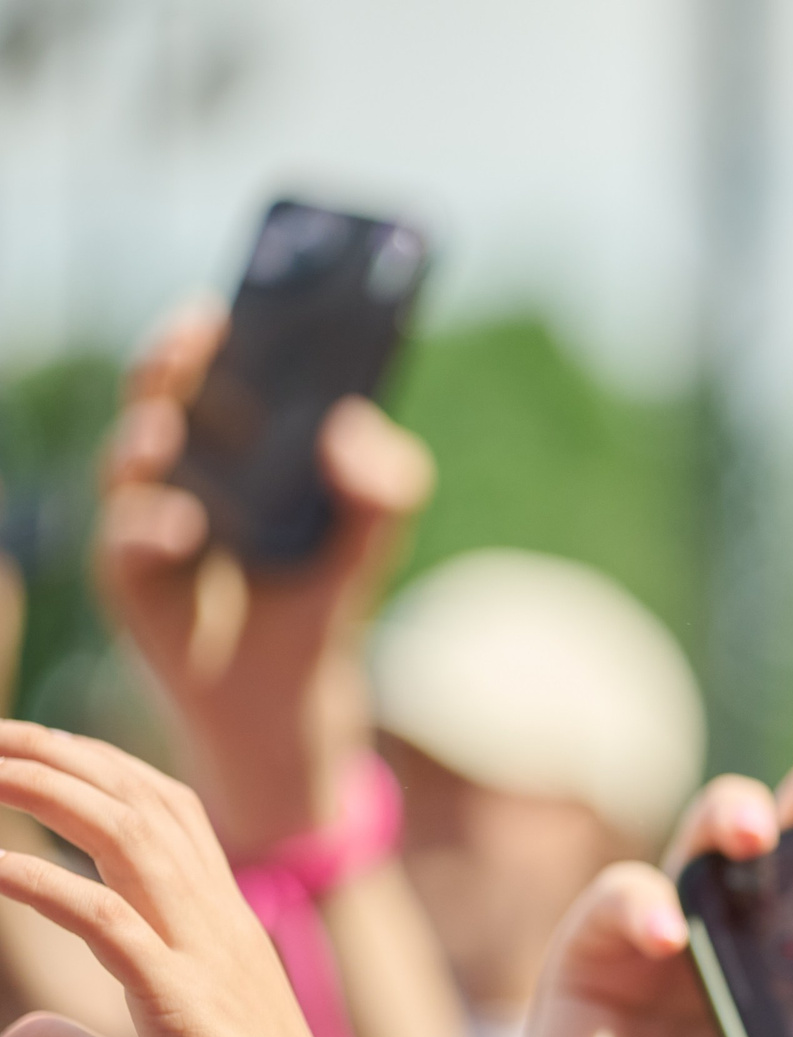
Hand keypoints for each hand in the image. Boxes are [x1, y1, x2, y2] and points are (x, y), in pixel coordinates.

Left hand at [0, 721, 473, 1036]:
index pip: (165, 819)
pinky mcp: (189, 1013)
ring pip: (133, 838)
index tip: (24, 749)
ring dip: (48, 791)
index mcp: (224, 941)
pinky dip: (40, 883)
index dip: (96, 771)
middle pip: (146, 804)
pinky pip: (109, 921)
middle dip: (62, 755)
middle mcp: (225, 934)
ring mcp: (212, 968)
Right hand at [94, 304, 433, 851]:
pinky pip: (125, 546)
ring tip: (169, 431)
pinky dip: (151, 530)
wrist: (293, 695)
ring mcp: (146, 524)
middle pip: (156, 398)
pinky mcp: (131, 584)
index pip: (209, 372)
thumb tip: (354, 426)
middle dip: (168, 362)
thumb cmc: (321, 595)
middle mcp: (177, 474)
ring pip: (126, 462)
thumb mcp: (371, 536)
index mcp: (229, 448)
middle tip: (194, 337)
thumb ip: (384, 483)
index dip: (210, 333)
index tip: (229, 303)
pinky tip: (184, 526)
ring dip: (144, 437)